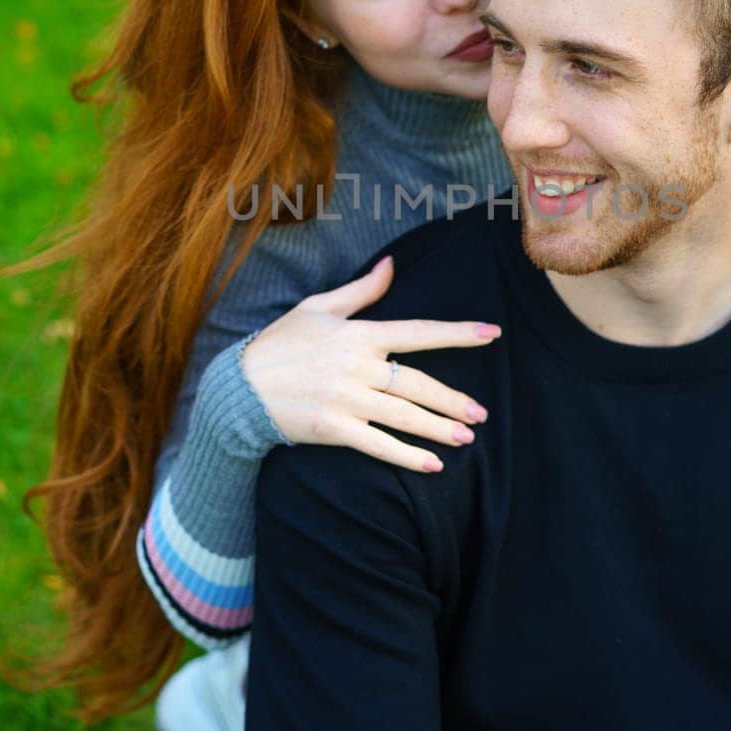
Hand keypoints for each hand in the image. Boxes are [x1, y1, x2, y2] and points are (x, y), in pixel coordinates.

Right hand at [240, 256, 499, 472]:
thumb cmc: (280, 343)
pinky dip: (407, 456)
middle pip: (417, 383)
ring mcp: (346, 399)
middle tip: (481, 414)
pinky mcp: (334, 429)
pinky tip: (432, 465)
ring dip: (438, 429)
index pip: (419, 332)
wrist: (239, 388)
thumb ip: (362, 290)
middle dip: (453, 401)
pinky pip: (379, 444)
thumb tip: (392, 264)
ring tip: (466, 438)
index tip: (492, 334)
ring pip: (404, 415)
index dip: (458, 334)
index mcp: (359, 334)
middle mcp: (357, 367)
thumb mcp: (318, 307)